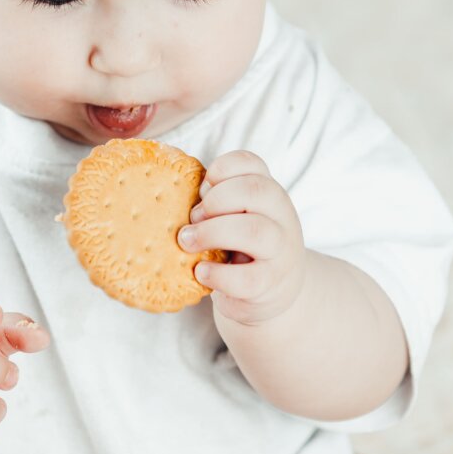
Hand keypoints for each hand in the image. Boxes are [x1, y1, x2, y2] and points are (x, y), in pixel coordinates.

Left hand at [177, 150, 305, 325]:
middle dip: (215, 200)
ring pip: (254, 230)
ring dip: (212, 233)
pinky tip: (201, 272)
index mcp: (268, 192)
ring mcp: (280, 250)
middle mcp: (281, 215)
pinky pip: (247, 277)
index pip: (251, 162)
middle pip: (255, 190)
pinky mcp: (270, 283)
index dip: (221, 169)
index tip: (202, 189)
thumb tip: (171, 193)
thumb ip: (216, 202)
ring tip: (187, 242)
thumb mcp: (238, 215)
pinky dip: (217, 274)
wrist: (276, 291)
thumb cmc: (244, 246)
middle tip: (192, 218)